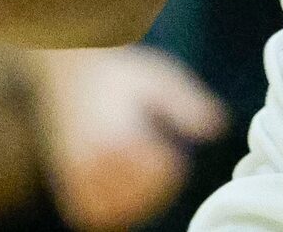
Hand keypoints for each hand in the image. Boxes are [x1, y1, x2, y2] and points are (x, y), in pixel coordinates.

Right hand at [33, 44, 228, 230]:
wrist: (69, 67)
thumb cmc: (120, 72)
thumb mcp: (159, 79)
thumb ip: (187, 105)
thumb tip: (217, 129)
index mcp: (118, 138)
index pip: (159, 175)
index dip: (175, 166)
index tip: (174, 149)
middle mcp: (92, 161)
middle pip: (138, 199)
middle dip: (158, 186)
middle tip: (162, 163)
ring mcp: (74, 173)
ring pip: (114, 213)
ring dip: (135, 203)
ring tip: (144, 178)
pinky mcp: (65, 179)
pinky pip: (88, 215)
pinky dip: (108, 211)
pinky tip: (122, 191)